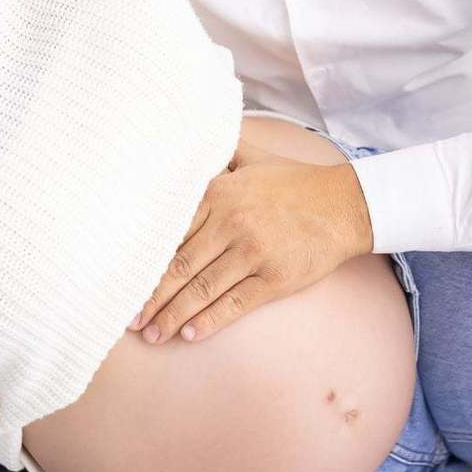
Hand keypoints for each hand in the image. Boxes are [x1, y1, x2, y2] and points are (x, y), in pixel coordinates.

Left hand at [128, 159, 373, 344]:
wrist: (345, 204)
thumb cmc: (295, 182)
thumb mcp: (252, 156)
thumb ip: (218, 151)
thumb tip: (187, 137)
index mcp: (219, 193)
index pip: (171, 233)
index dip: (146, 262)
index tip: (126, 281)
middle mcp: (231, 222)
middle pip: (180, 267)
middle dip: (152, 298)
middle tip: (131, 320)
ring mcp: (253, 252)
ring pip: (202, 289)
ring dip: (173, 316)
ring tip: (153, 334)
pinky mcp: (274, 278)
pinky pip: (234, 303)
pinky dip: (209, 321)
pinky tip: (189, 334)